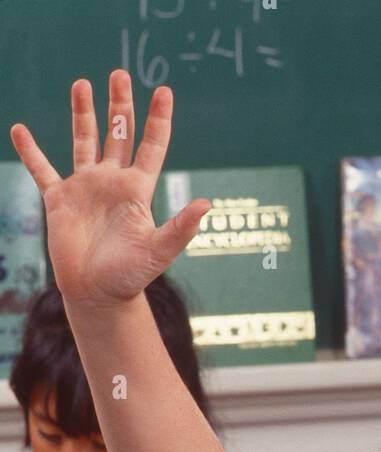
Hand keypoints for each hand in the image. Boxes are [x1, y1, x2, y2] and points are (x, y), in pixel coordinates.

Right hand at [9, 69, 209, 305]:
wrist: (98, 295)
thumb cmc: (130, 277)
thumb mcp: (159, 251)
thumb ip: (181, 227)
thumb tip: (207, 204)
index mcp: (137, 190)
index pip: (151, 147)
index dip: (158, 120)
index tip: (164, 91)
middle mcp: (112, 183)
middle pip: (117, 134)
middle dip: (120, 105)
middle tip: (121, 74)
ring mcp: (85, 188)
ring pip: (83, 141)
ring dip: (83, 113)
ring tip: (83, 84)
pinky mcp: (59, 200)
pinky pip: (42, 170)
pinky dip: (30, 151)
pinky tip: (20, 131)